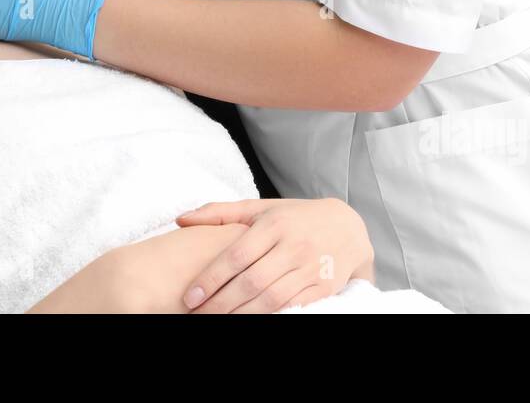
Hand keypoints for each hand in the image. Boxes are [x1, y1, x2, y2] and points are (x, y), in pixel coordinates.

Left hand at [173, 198, 375, 312]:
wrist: (348, 227)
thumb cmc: (294, 217)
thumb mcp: (260, 208)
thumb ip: (220, 213)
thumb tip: (181, 219)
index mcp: (274, 224)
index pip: (235, 255)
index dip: (211, 278)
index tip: (190, 296)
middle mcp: (293, 245)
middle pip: (251, 282)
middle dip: (221, 303)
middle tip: (197, 315)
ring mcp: (310, 268)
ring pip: (271, 299)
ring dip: (242, 314)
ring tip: (217, 321)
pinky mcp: (324, 287)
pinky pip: (293, 307)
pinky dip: (270, 317)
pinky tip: (250, 320)